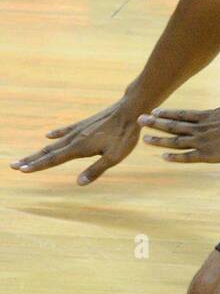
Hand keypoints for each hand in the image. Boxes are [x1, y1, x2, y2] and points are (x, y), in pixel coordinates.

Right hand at [11, 100, 141, 183]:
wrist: (130, 110)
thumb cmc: (125, 135)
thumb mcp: (114, 157)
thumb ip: (96, 170)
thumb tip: (78, 183)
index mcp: (79, 147)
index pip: (53, 160)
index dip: (37, 166)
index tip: (21, 170)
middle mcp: (75, 138)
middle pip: (48, 152)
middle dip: (31, 160)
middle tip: (13, 165)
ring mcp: (79, 129)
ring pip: (55, 143)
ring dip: (39, 150)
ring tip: (27, 156)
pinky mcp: (86, 124)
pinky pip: (66, 131)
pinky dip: (56, 134)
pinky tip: (48, 135)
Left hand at [138, 90, 219, 163]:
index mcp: (206, 116)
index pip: (181, 114)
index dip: (166, 113)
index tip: (154, 111)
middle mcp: (200, 128)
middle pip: (173, 125)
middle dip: (155, 123)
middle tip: (139, 120)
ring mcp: (202, 141)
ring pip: (176, 140)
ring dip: (159, 140)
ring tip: (145, 138)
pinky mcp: (209, 154)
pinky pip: (188, 157)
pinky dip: (175, 157)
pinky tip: (163, 156)